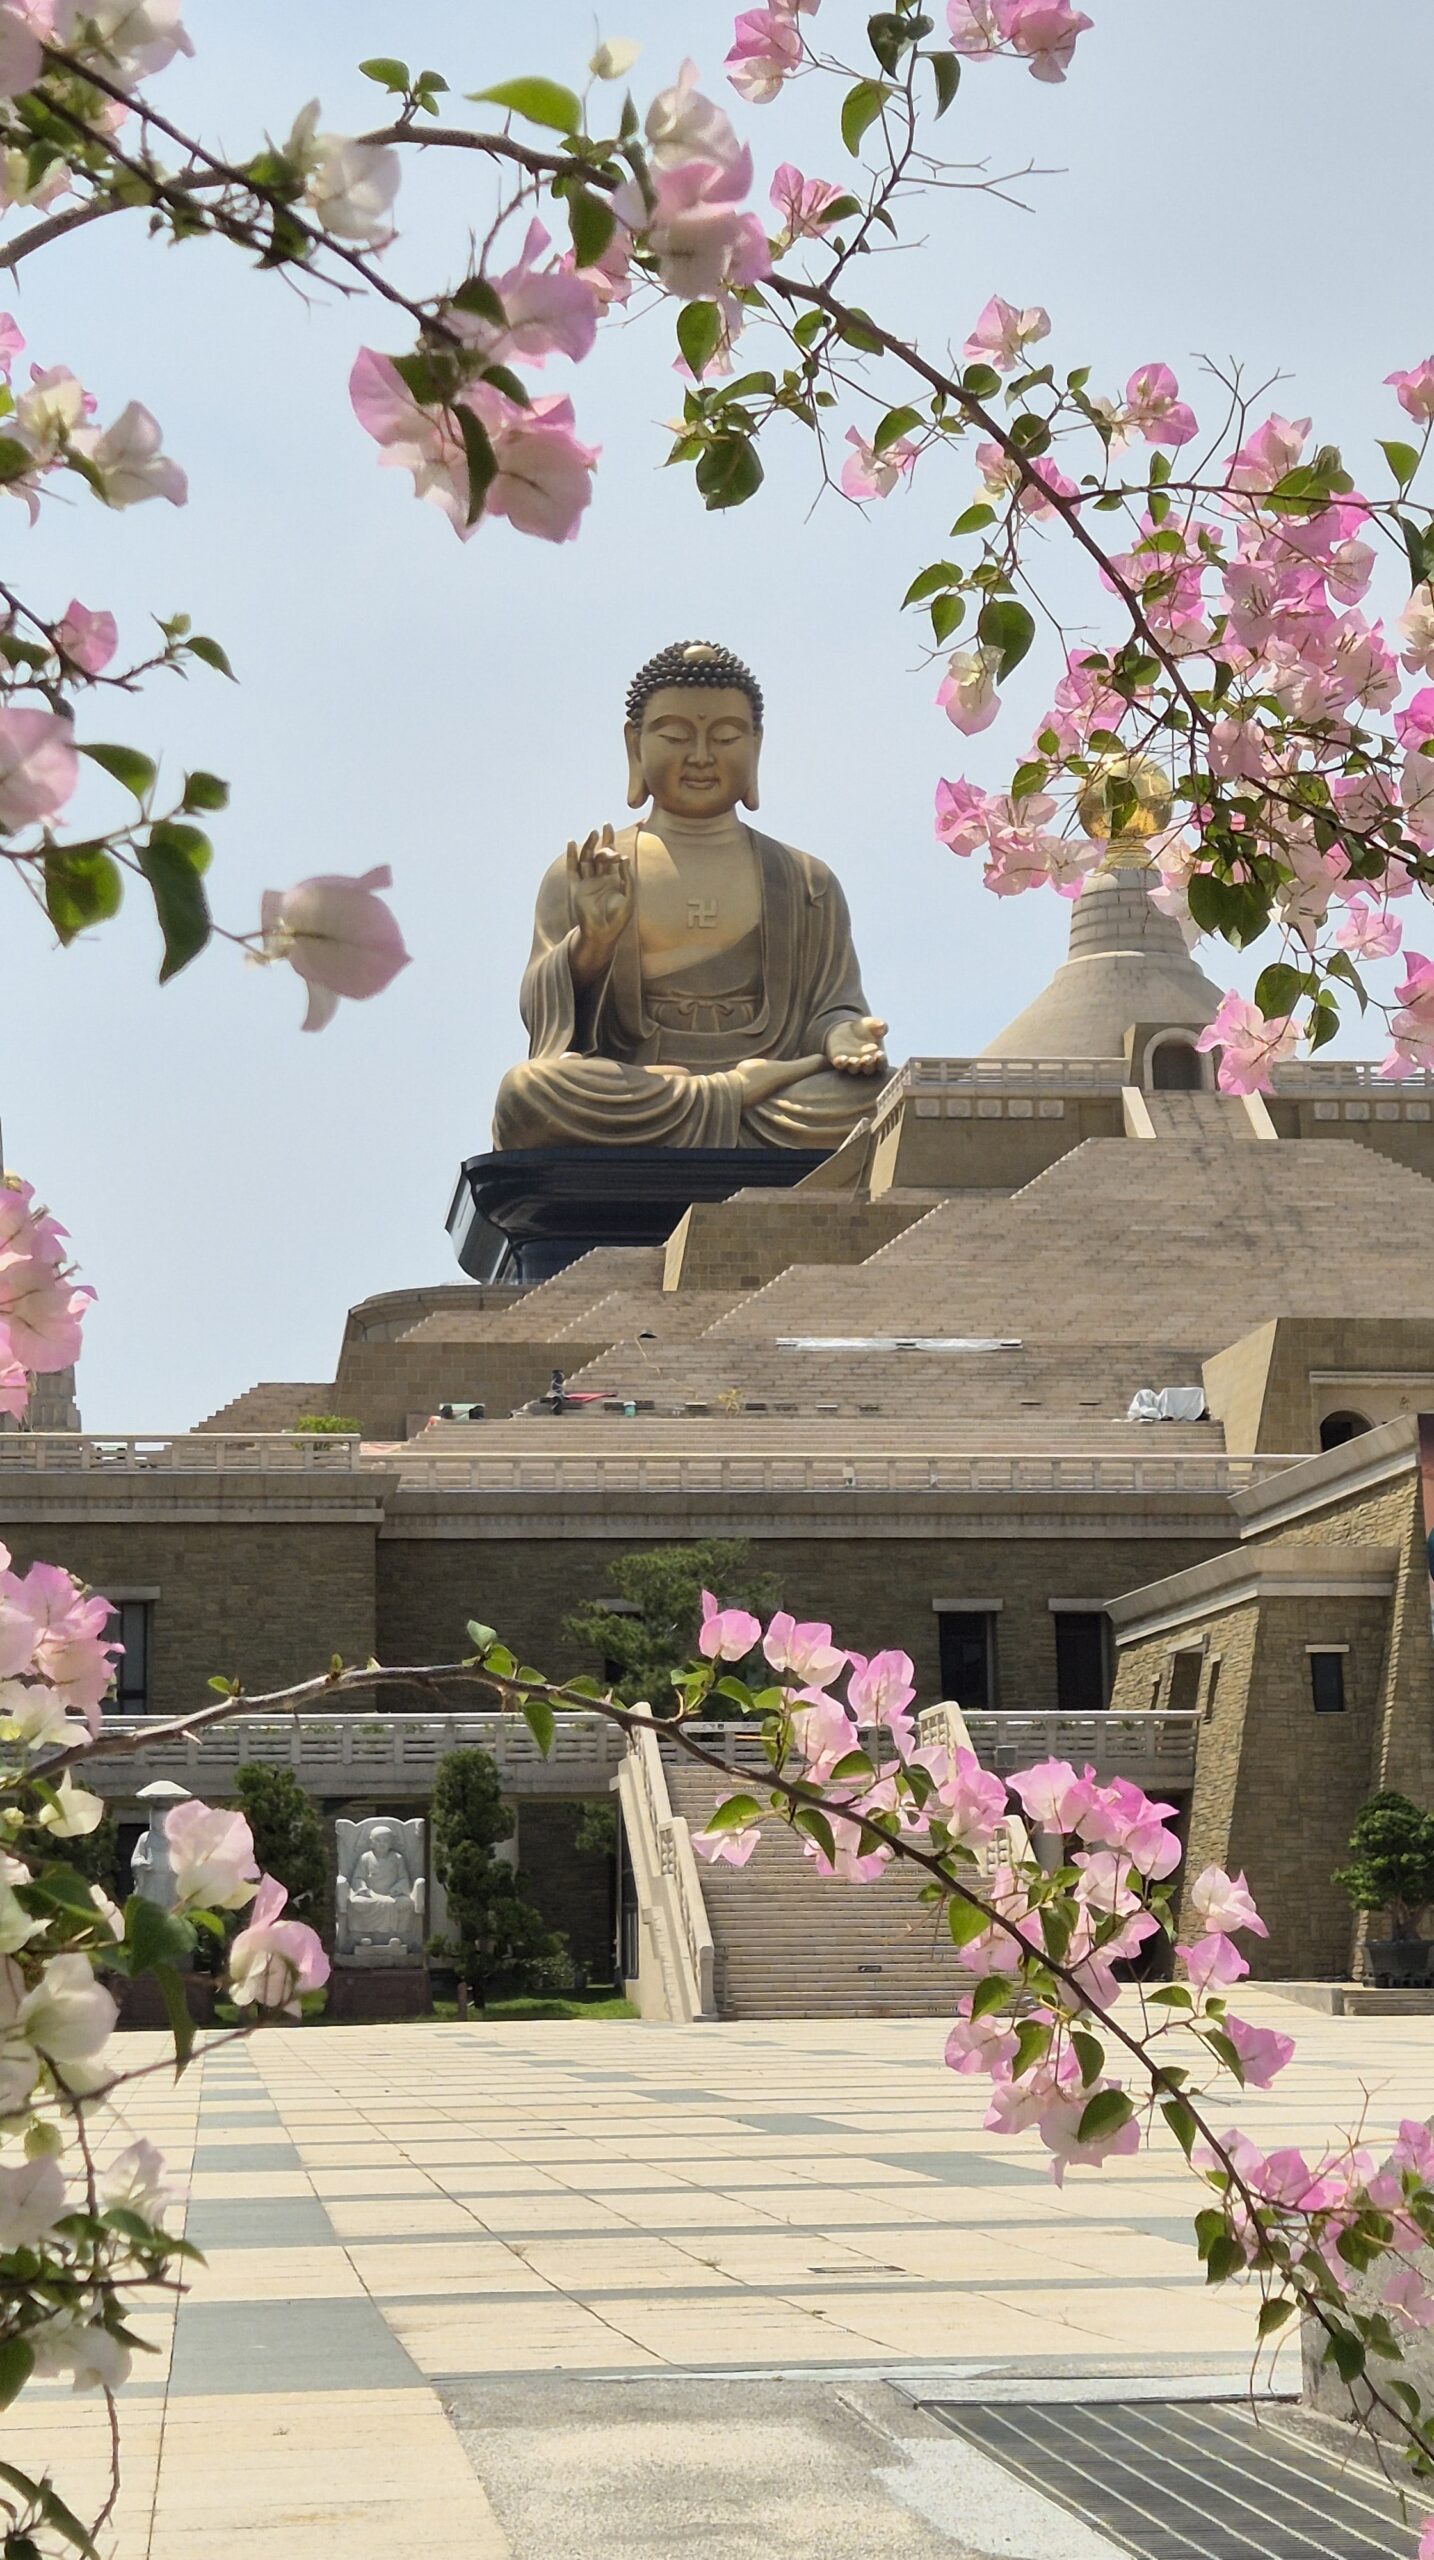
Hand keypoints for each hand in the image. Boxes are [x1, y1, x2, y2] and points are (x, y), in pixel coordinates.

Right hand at [568, 824, 633, 947]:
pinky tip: (572, 843)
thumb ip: (627, 877)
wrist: (602, 934)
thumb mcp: (629, 896)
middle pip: (599, 854)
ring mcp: (587, 882)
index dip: (611, 841)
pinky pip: (573, 869)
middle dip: (602, 840)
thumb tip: (624, 857)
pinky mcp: (577, 888)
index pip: (612, 856)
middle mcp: (599, 878)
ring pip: (586, 859)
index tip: (610, 828)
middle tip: (605, 827)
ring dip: (589, 845)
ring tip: (592, 833)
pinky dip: (572, 856)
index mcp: (613, 879)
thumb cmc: (618, 919)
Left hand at [824, 1015, 888, 1075]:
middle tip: (867, 1058)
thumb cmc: (864, 1029)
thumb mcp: (872, 1024)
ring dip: (854, 1066)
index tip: (880, 1053)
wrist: (845, 1030)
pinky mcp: (839, 1062)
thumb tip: (881, 1024)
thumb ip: (879, 1025)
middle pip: (868, 1069)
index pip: (882, 1064)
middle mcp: (865, 1065)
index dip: (881, 1060)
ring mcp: (851, 1065)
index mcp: (877, 1058)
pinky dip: (840, 1063)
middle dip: (868, 1064)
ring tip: (854, 1060)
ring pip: (854, 1069)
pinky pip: (839, 1065)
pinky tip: (841, 1058)